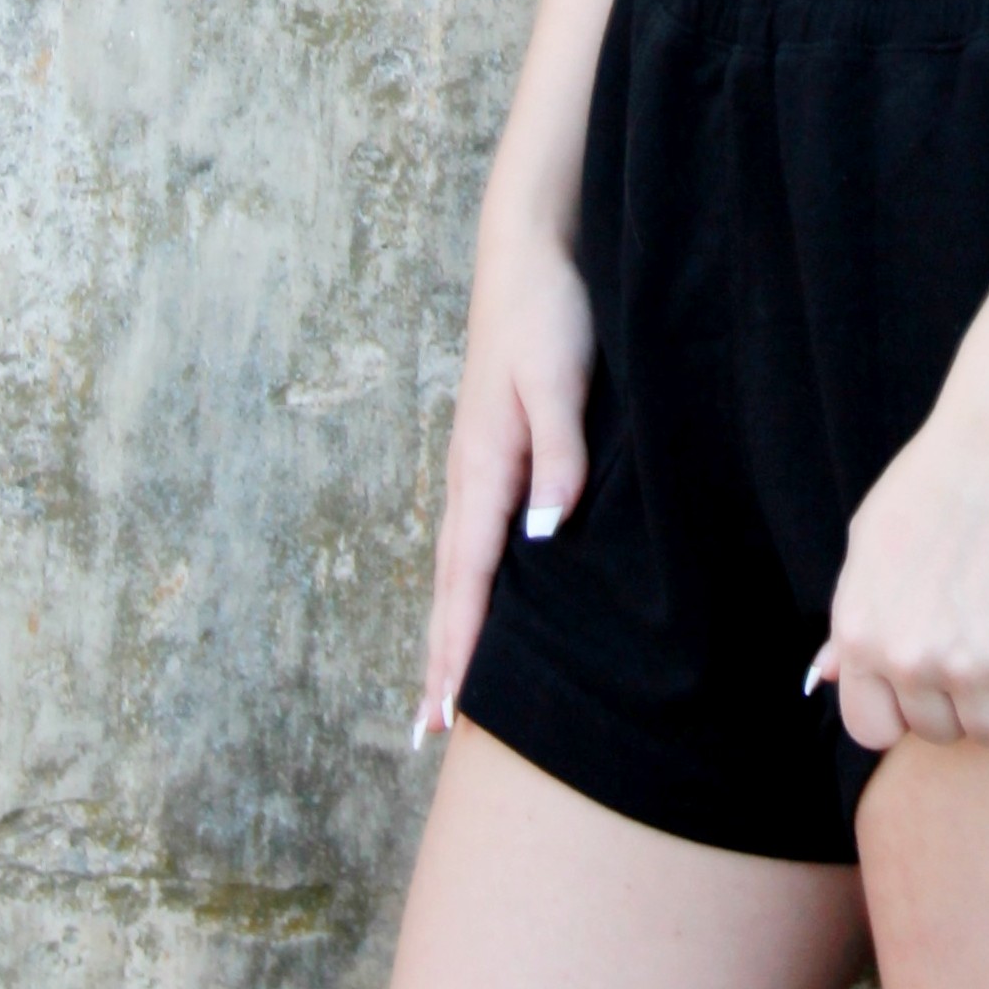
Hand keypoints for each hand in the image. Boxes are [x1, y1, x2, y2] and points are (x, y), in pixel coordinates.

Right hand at [421, 206, 595, 744]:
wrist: (527, 255)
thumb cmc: (548, 313)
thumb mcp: (561, 379)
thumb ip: (558, 454)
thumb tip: (547, 530)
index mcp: (482, 467)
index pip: (467, 579)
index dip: (458, 647)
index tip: (445, 710)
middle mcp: (470, 477)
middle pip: (450, 588)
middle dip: (439, 660)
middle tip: (428, 733)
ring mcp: (476, 469)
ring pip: (459, 570)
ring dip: (450, 632)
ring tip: (443, 694)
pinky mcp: (493, 456)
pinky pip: (476, 542)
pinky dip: (468, 590)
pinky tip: (477, 610)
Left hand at [821, 392, 988, 754]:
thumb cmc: (935, 482)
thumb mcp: (868, 545)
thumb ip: (850, 620)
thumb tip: (825, 674)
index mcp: (861, 635)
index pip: (870, 728)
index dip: (904, 712)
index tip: (929, 684)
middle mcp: (906, 659)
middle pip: (938, 732)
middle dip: (960, 701)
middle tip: (982, 649)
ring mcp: (966, 663)